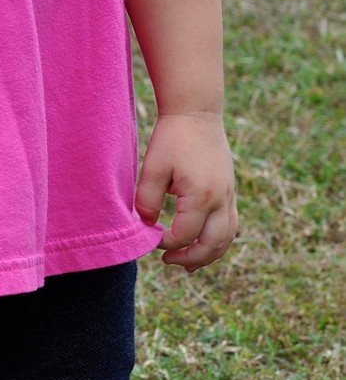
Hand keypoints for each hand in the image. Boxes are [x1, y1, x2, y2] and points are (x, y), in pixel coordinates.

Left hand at [135, 114, 236, 271]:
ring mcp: (229, 195)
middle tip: (168, 262)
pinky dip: (219, 240)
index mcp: (201, 196)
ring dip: (209, 255)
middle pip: (212, 244)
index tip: (150, 237)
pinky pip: (231, 224)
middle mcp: (221, 199)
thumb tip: (148, 226)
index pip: (184, 235)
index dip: (165, 243)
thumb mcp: (152, 169)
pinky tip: (204, 244)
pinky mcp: (230, 190)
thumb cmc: (172, 138)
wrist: (197, 113)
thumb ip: (147, 201)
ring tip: (189, 266)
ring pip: (227, 238)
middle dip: (190, 258)